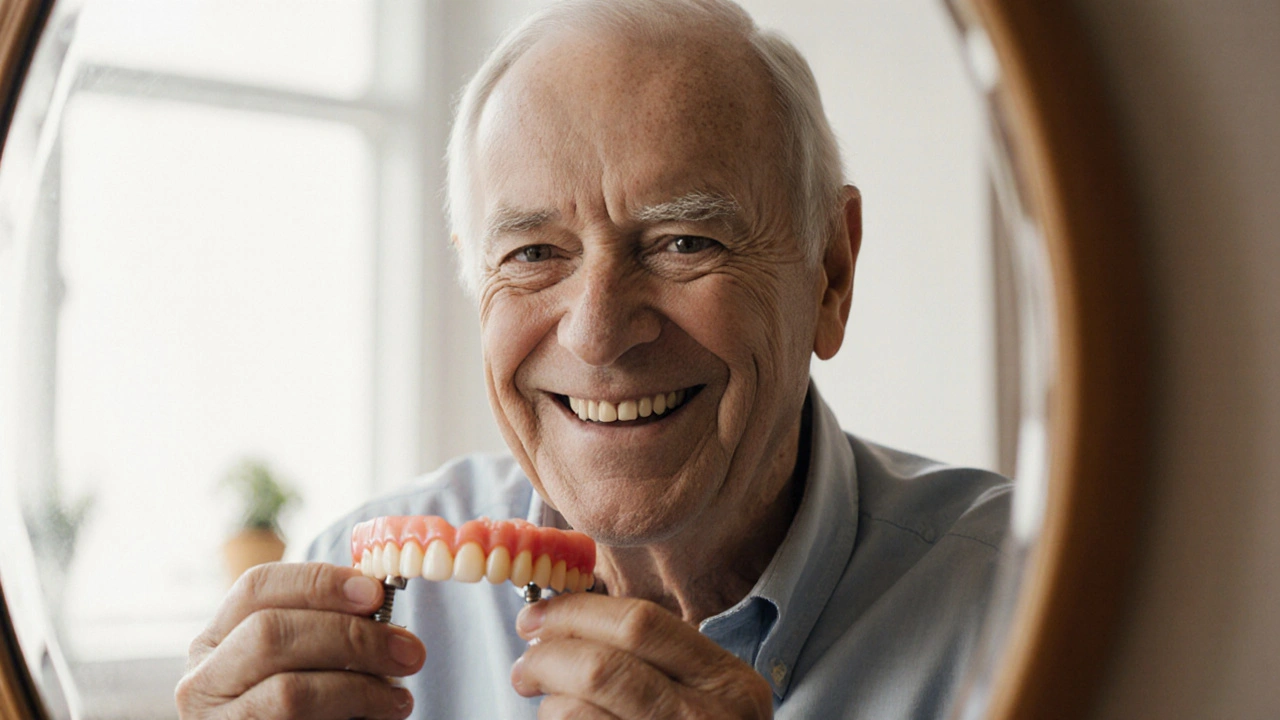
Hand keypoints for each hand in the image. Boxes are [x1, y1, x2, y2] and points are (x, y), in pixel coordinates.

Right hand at [176, 562, 423, 718]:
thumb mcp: (305, 660)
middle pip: (271, 633)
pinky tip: (383, 714)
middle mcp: (202, 680)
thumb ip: (327, 625)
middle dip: (350, 635)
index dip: (318, 582)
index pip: (256, 587)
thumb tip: (377, 595)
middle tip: (408, 650)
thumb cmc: (308, 707)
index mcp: (215, 640)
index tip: (375, 592)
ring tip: (400, 695)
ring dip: (359, 688)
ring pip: (288, 692)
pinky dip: (353, 715)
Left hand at [510, 592, 773, 718]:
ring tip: (550, 706)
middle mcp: (704, 719)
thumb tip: (560, 624)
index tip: (538, 616)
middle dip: (546, 658)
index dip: (575, 613)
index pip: (640, 624)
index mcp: (726, 681)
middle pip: (600, 668)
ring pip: (574, 713)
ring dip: (549, 705)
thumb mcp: (704, 694)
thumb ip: (653, 657)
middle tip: (527, 665)